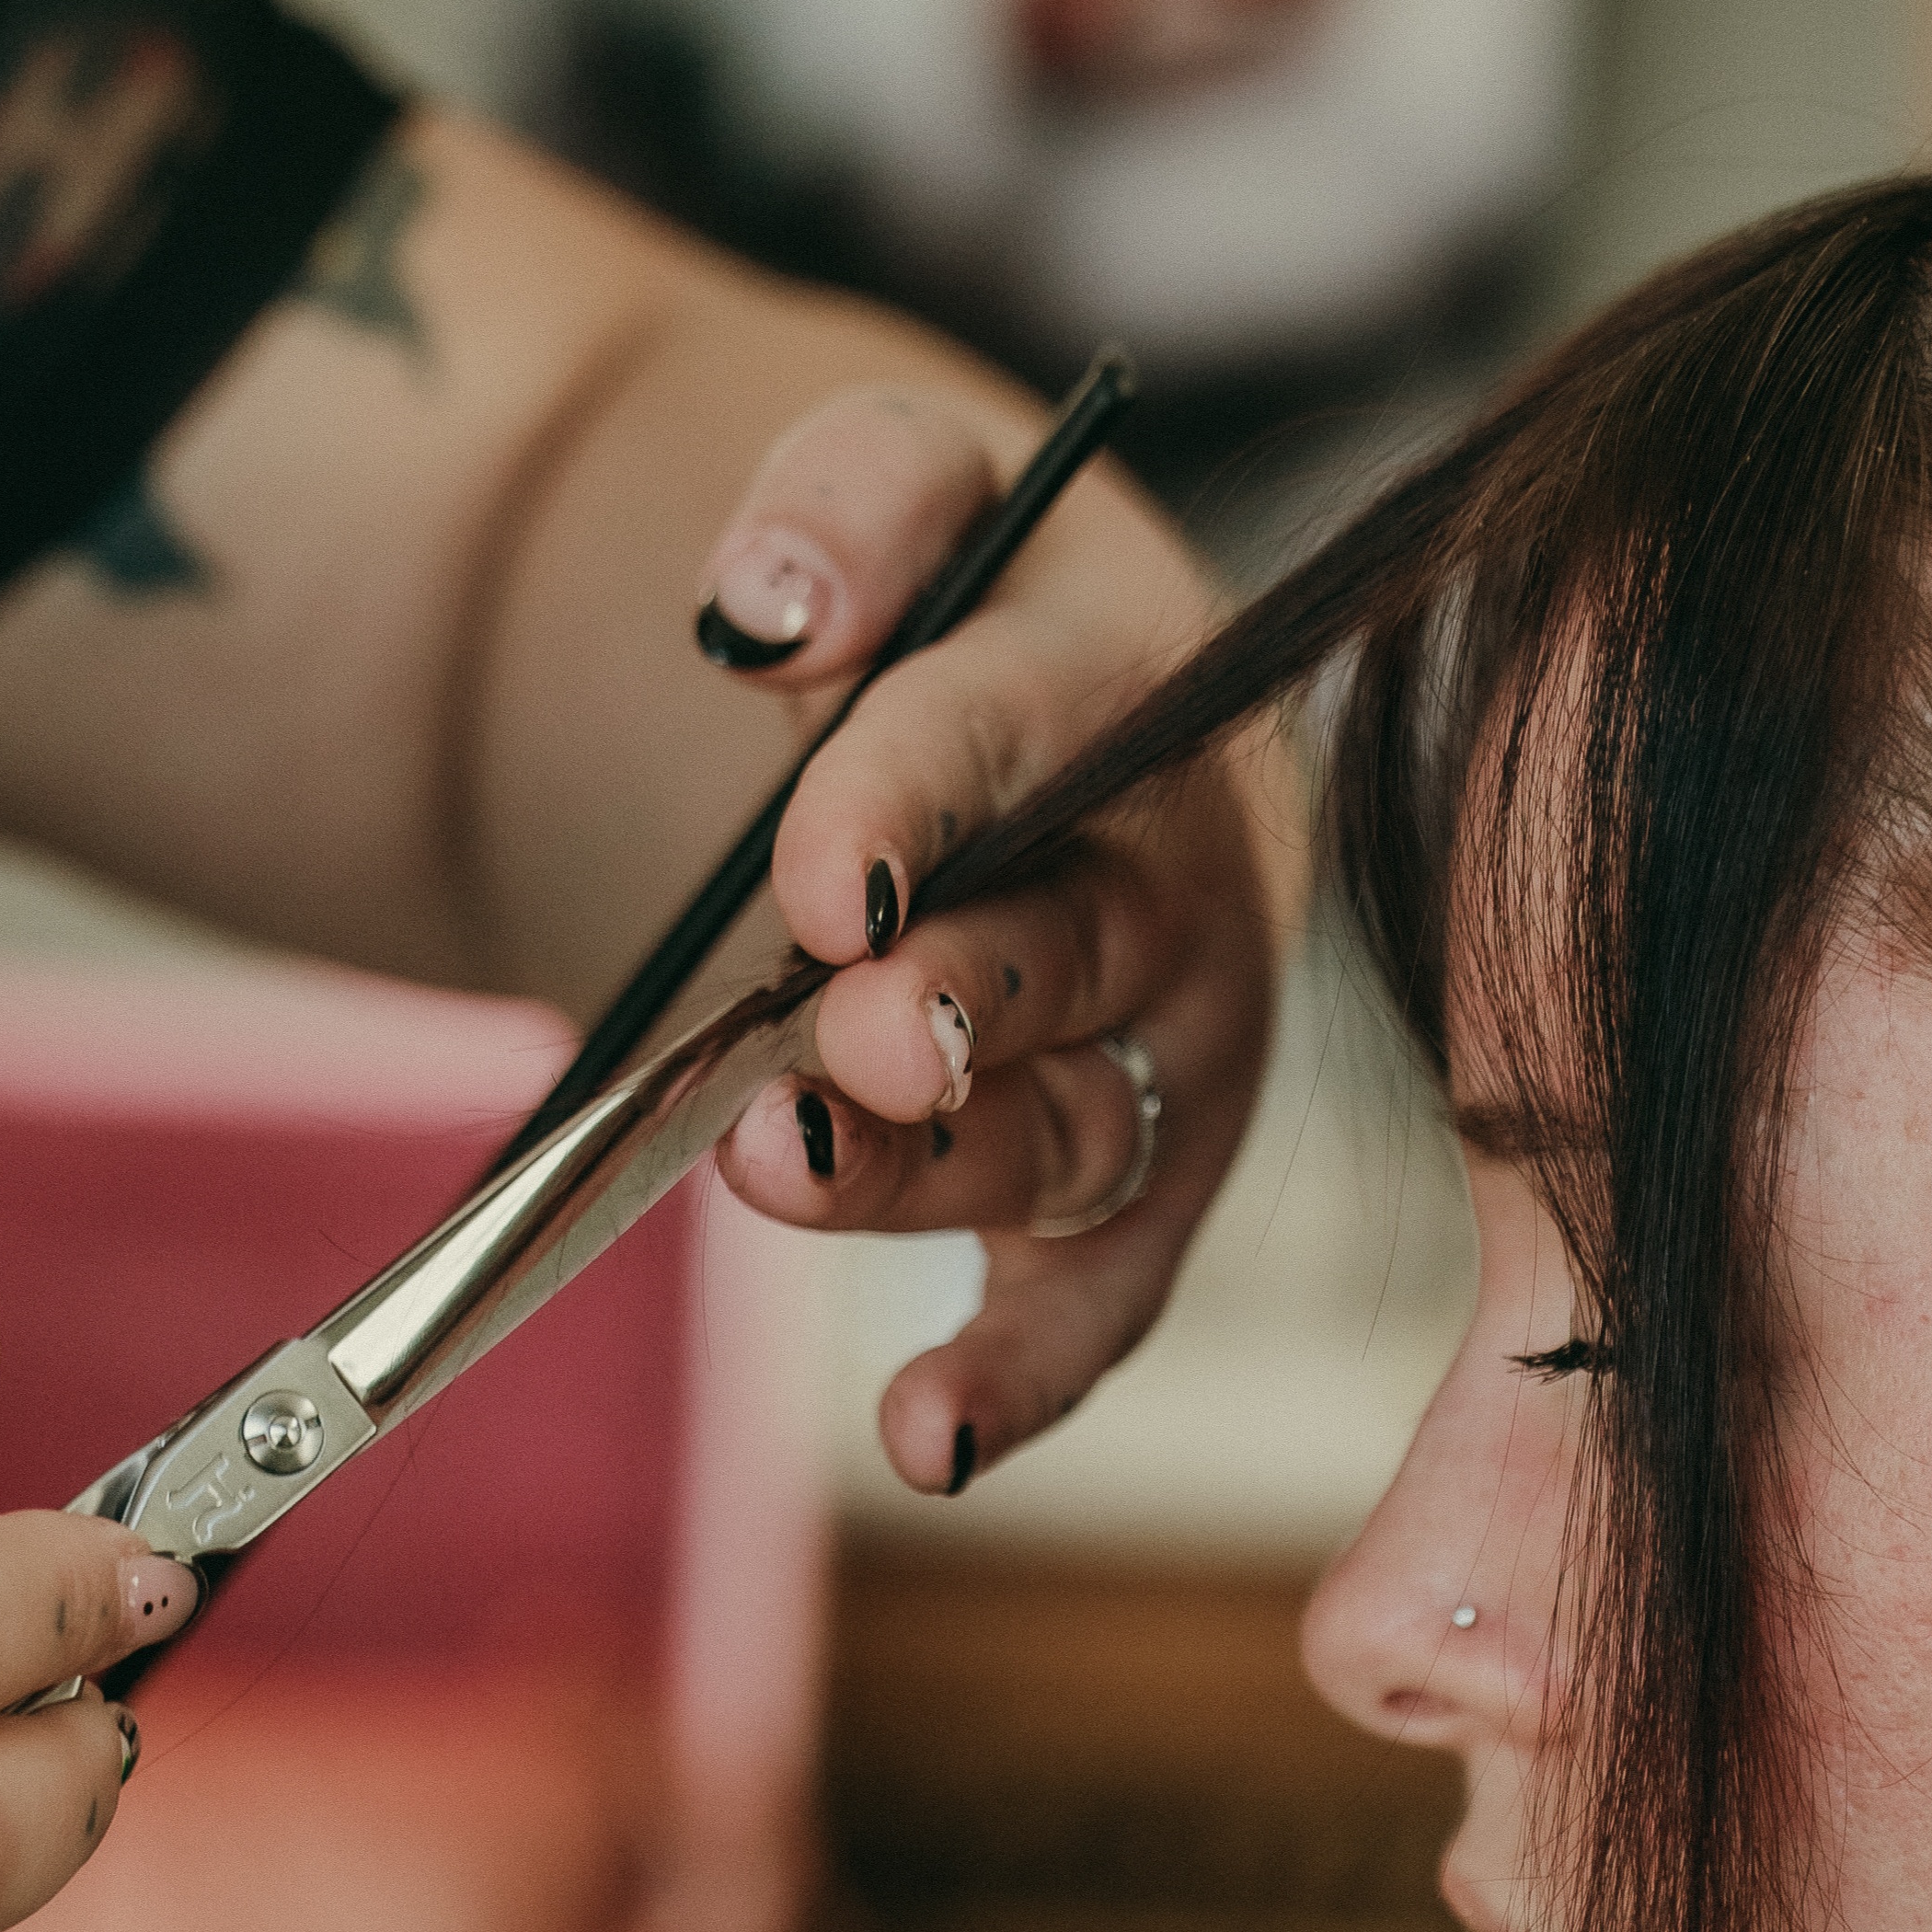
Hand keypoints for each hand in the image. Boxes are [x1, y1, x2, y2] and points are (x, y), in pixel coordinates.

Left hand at [701, 385, 1297, 1490]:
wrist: (1071, 732)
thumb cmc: (974, 617)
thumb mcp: (913, 486)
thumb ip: (851, 502)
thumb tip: (760, 609)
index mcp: (1127, 690)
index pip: (1014, 731)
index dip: (916, 804)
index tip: (825, 883)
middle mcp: (1171, 892)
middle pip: (1060, 960)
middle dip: (952, 1003)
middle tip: (849, 1035)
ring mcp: (1163, 1061)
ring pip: (1057, 1138)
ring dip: (923, 1178)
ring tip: (777, 1167)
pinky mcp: (1136, 1190)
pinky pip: (1096, 1303)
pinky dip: (1019, 1380)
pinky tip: (926, 1445)